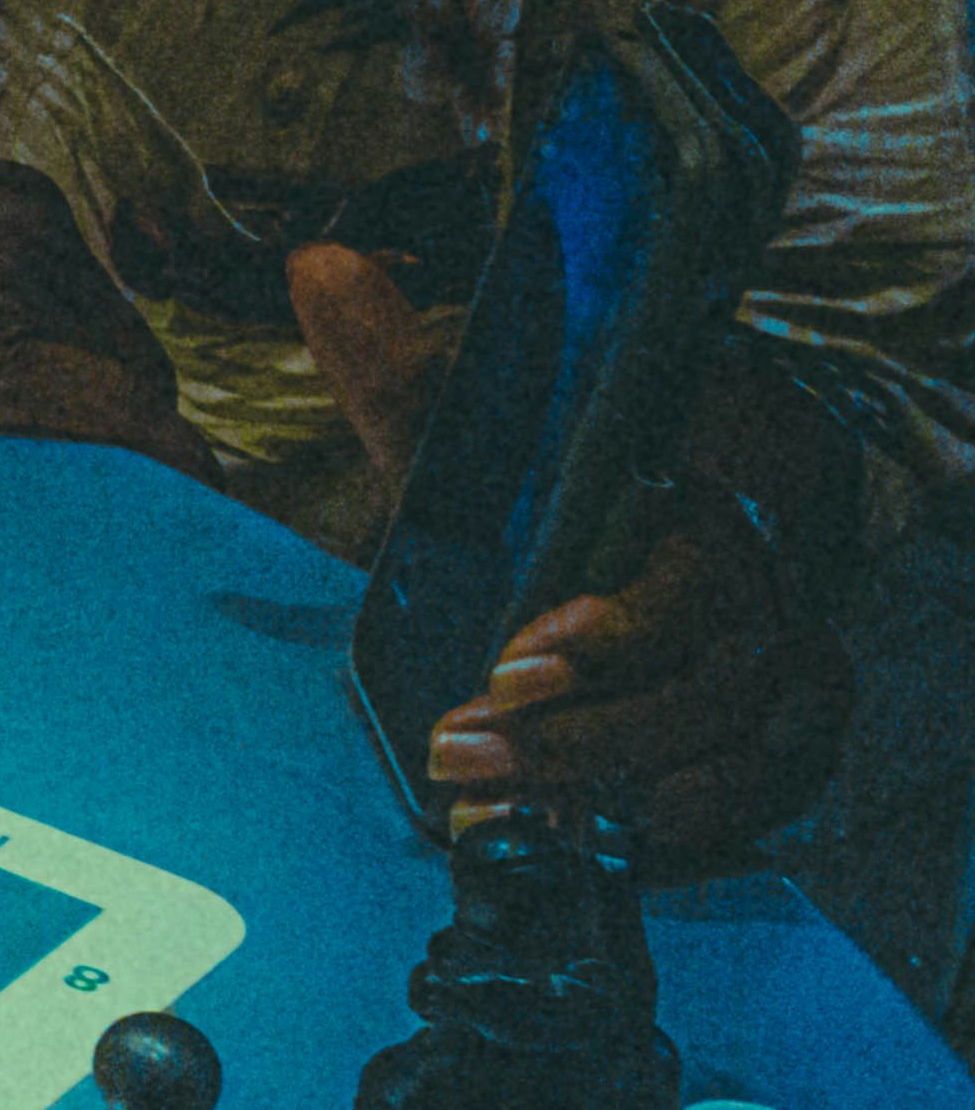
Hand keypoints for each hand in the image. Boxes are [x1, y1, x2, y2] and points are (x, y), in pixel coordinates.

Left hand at [290, 247, 859, 868]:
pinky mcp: (787, 735)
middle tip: (460, 755)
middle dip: (585, 734)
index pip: (688, 576)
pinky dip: (678, 831)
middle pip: (708, 684)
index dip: (608, 633)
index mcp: (710, 497)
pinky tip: (582, 841)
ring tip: (494, 807)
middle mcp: (768, 588)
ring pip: (739, 754)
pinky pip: (761, 800)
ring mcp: (790, 666)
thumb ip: (406, 366)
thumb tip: (318, 268)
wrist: (655, 499)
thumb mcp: (483, 419)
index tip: (508, 666)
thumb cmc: (559, 467)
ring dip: (616, 792)